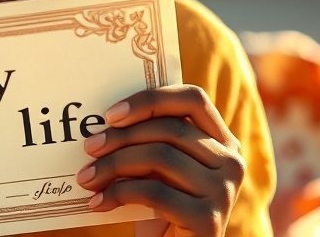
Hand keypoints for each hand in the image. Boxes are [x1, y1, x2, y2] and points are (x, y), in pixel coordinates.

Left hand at [76, 85, 245, 236]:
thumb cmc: (162, 208)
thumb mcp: (159, 169)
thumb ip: (149, 141)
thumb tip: (104, 121)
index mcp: (223, 142)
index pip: (193, 99)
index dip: (151, 100)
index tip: (111, 114)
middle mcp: (232, 163)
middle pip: (169, 129)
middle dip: (121, 136)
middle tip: (89, 147)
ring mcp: (223, 192)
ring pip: (160, 157)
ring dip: (113, 165)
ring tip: (87, 178)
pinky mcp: (209, 220)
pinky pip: (154, 192)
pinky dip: (118, 194)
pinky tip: (98, 202)